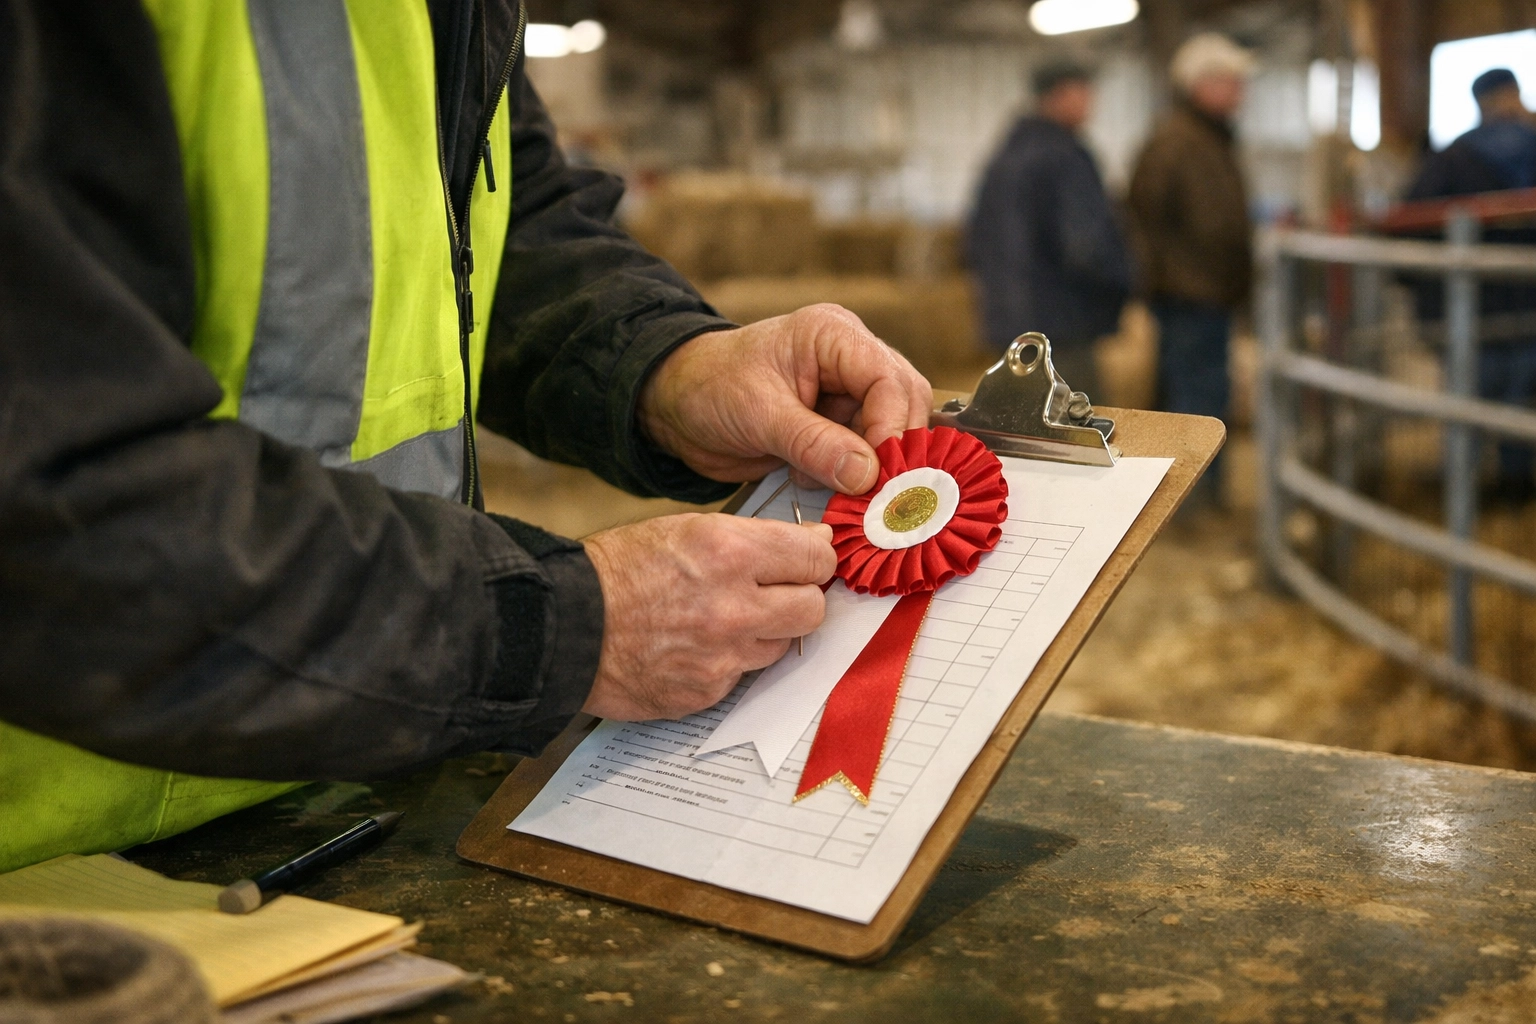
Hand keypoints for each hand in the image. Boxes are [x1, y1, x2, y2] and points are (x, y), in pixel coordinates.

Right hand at [581, 514, 835, 719]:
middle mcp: (733, 605)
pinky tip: (696, 646)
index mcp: (728, 551)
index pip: (816, 558)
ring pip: (782, 646)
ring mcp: (722, 656)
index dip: (815, 559)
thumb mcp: (684, 527)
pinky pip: (743, 676)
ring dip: (766, 633)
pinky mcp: (707, 693)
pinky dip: (729, 662)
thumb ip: (753, 537)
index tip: (808, 561)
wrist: (563, 626)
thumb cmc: (617, 570)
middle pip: (813, 609)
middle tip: (777, 592)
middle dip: (800, 598)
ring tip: (724, 619)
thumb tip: (814, 541)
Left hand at [639, 305, 932, 494]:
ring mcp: (846, 392)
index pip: (890, 380)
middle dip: (890, 450)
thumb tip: (867, 474)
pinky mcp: (836, 424)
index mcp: (833, 335)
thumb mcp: (758, 414)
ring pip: (890, 431)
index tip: (878, 473)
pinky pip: (865, 452)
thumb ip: (814, 443)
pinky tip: (818, 483)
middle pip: (904, 403)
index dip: (891, 429)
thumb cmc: (708, 388)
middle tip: (872, 491)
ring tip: (830, 485)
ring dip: (869, 466)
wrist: (675, 406)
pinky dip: (851, 475)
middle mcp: (849, 358)